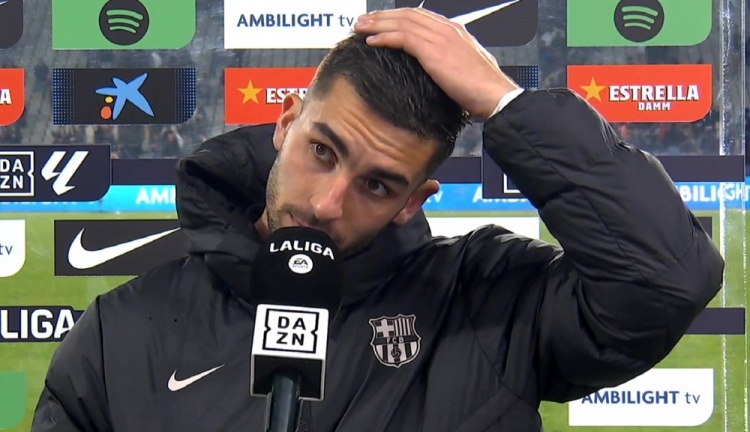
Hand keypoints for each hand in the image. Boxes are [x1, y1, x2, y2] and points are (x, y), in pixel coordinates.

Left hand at [354, 7, 519, 119]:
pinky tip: (371, 41)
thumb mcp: (466, 69)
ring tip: (360, 28)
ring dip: (377, 24)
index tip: (382, 22)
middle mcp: (448, 29)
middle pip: (408, 15)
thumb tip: (439, 71)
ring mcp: (440, 38)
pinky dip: (384, 37)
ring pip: (402, 23)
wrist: (495, 96)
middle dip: (383, 16)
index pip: (421, 16)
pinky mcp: (433, 51)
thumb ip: (450, 64)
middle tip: (363, 21)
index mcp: (456, 31)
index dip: (399, 17)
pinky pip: (402, 38)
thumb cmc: (484, 89)